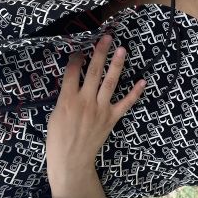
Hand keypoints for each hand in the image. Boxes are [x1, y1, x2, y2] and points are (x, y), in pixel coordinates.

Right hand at [45, 35, 145, 181]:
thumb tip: (71, 82)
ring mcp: (100, 109)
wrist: (72, 160)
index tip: (81, 45)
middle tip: (106, 37)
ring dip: (116, 65)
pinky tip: (143, 81)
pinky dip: (135, 93)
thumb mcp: (54, 115)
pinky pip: (125, 103)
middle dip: (100, 52)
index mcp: (67, 99)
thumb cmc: (58, 139)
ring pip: (110, 82)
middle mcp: (85, 101)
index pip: (72, 71)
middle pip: (93, 71)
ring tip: (122, 49)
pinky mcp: (111, 118)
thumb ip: (64, 97)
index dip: (77, 56)